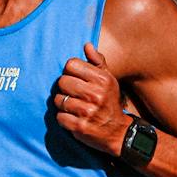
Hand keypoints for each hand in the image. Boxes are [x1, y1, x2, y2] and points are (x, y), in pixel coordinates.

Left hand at [50, 42, 126, 156]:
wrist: (118, 131)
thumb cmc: (109, 101)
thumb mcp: (108, 80)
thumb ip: (97, 62)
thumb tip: (87, 45)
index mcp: (102, 79)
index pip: (71, 65)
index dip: (70, 71)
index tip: (75, 79)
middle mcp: (95, 94)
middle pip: (62, 81)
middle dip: (65, 88)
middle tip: (73, 94)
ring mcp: (87, 111)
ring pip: (59, 99)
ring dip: (63, 104)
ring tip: (74, 107)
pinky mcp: (79, 126)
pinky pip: (59, 117)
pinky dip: (63, 118)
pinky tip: (73, 118)